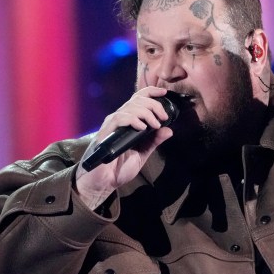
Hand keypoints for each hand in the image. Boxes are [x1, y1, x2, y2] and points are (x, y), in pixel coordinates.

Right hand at [75, 86, 174, 208]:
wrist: (103, 181)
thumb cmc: (119, 167)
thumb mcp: (142, 154)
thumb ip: (154, 141)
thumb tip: (169, 130)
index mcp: (129, 121)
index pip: (138, 99)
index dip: (151, 92)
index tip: (164, 92)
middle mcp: (120, 119)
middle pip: (137, 100)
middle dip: (154, 105)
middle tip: (163, 117)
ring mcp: (112, 125)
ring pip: (130, 107)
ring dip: (146, 113)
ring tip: (154, 125)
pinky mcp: (105, 132)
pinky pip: (120, 118)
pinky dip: (133, 120)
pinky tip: (142, 127)